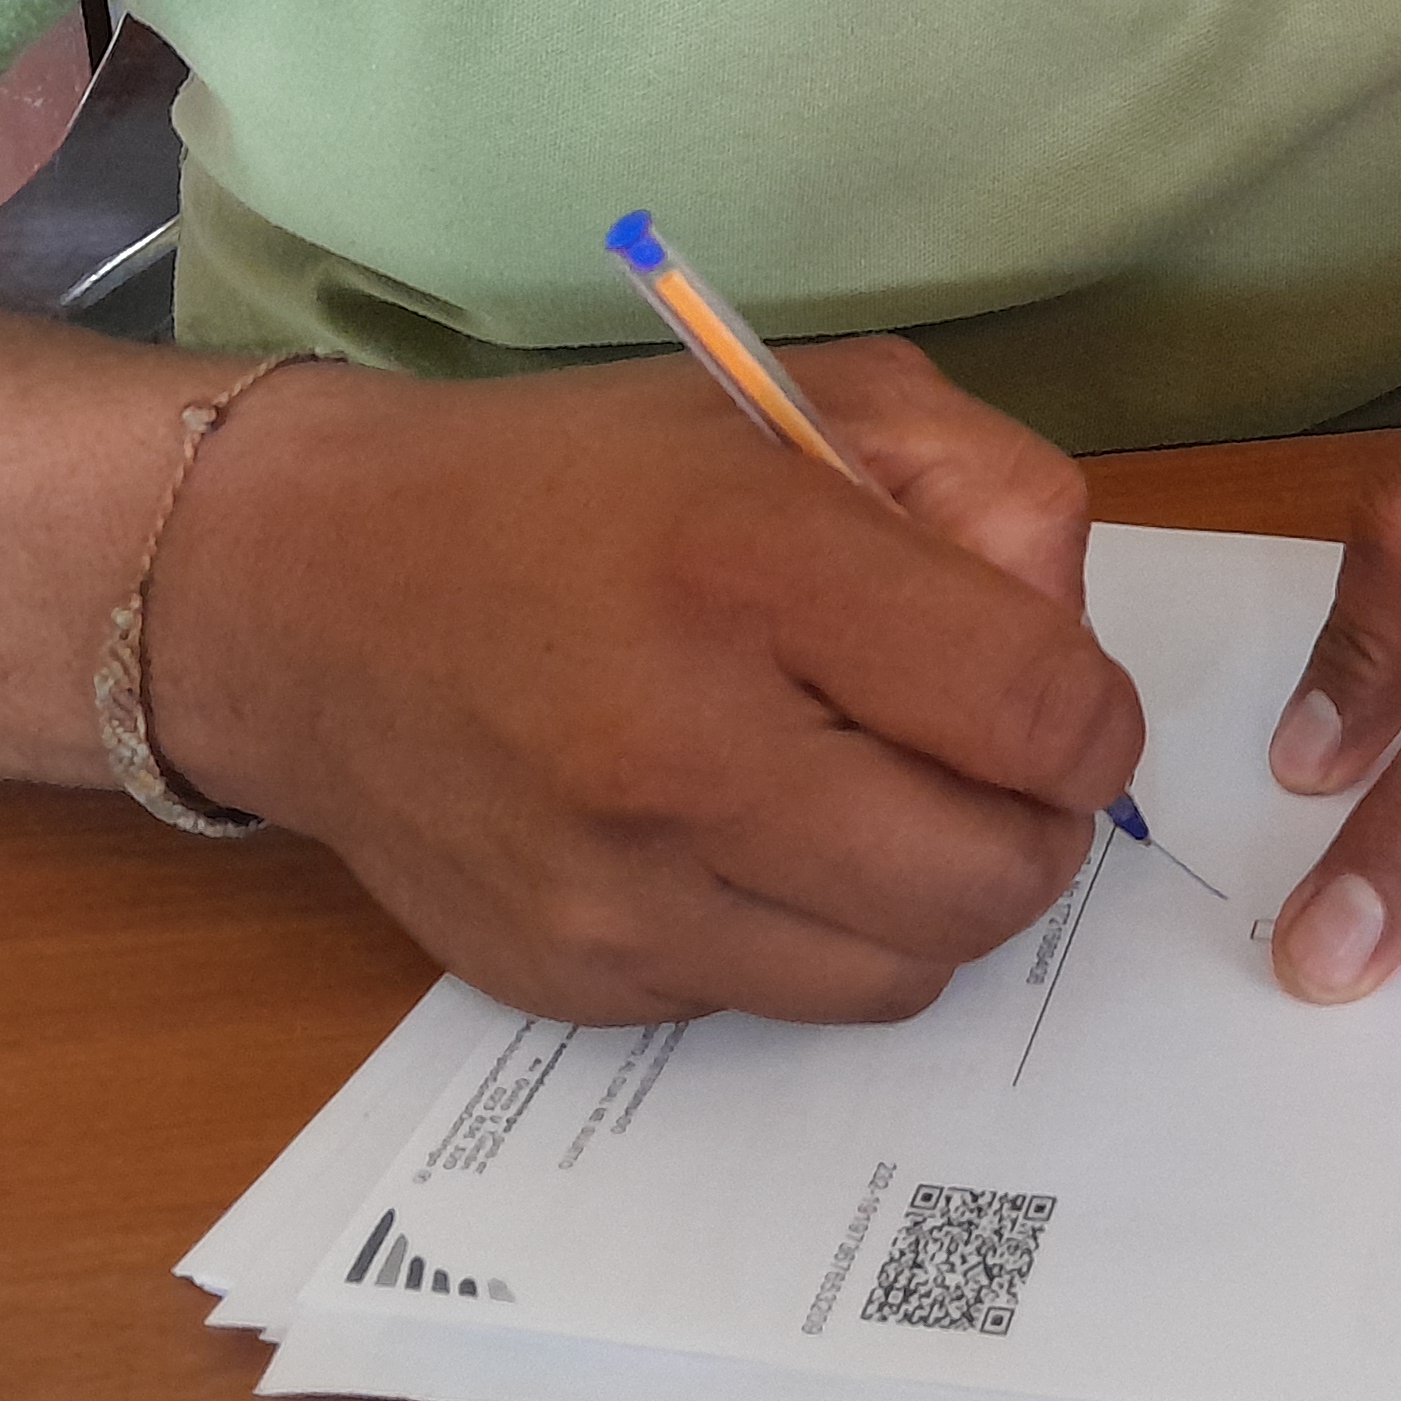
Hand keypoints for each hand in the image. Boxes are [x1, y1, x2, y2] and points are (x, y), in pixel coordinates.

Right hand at [146, 339, 1143, 1025]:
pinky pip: (785, 1000)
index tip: (1056, 696)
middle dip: (1033, 823)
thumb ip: (982, 487)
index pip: (1036, 709)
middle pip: (991, 878)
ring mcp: (620, 889)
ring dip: (935, 895)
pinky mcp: (575, 981)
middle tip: (985, 761)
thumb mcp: (802, 400)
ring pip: (906, 971)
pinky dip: (811, 931)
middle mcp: (681, 746)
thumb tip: (1069, 634)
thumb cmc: (577, 484)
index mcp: (751, 565)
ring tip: (874, 795)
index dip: (1092, 715)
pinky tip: (750, 832)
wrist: (309, 592)